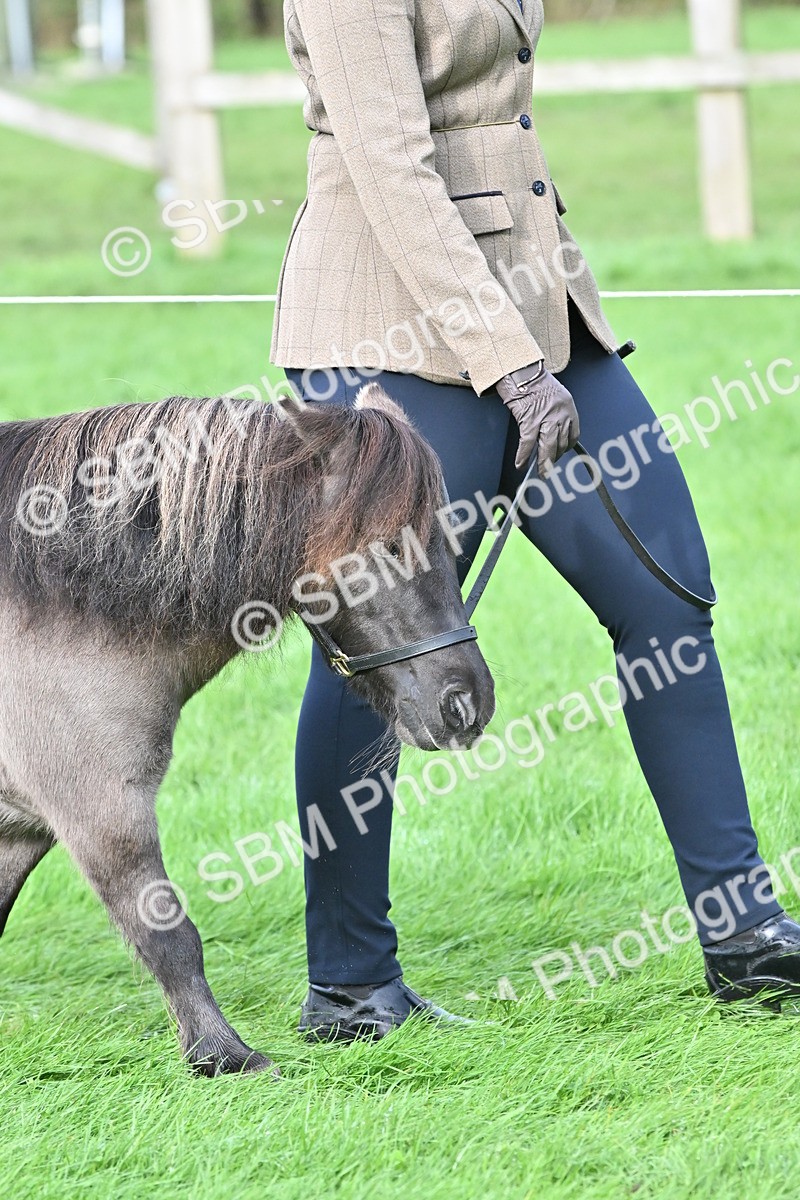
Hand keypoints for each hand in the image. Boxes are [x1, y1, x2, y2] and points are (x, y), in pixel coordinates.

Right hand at [495, 361, 579, 475]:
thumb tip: (552, 435)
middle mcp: (560, 414)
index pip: (573, 435)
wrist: (521, 370)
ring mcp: (545, 417)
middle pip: (561, 444)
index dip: (566, 448)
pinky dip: (523, 455)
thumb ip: (558, 415)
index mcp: (569, 408)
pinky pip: (528, 443)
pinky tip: (521, 463)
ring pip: (547, 446)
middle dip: (554, 459)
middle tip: (549, 469)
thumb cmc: (535, 382)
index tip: (560, 454)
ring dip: (542, 462)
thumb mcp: (555, 396)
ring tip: (539, 471)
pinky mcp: (529, 419)